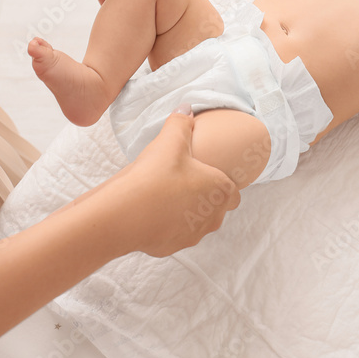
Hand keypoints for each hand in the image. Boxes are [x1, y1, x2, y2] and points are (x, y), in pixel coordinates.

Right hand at [113, 110, 240, 257]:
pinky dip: (166, 226)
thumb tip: (186, 109)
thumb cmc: (155, 176)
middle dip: (204, 198)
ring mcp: (192, 236)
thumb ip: (181, 123)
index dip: (222, 183)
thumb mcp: (170, 140)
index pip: (234, 192)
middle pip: (216, 209)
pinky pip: (173, 235)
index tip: (208, 175)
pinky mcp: (172, 248)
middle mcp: (212, 217)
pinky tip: (151, 212)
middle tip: (184, 182)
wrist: (124, 213)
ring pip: (196, 224)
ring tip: (166, 197)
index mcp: (220, 191)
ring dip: (186, 213)